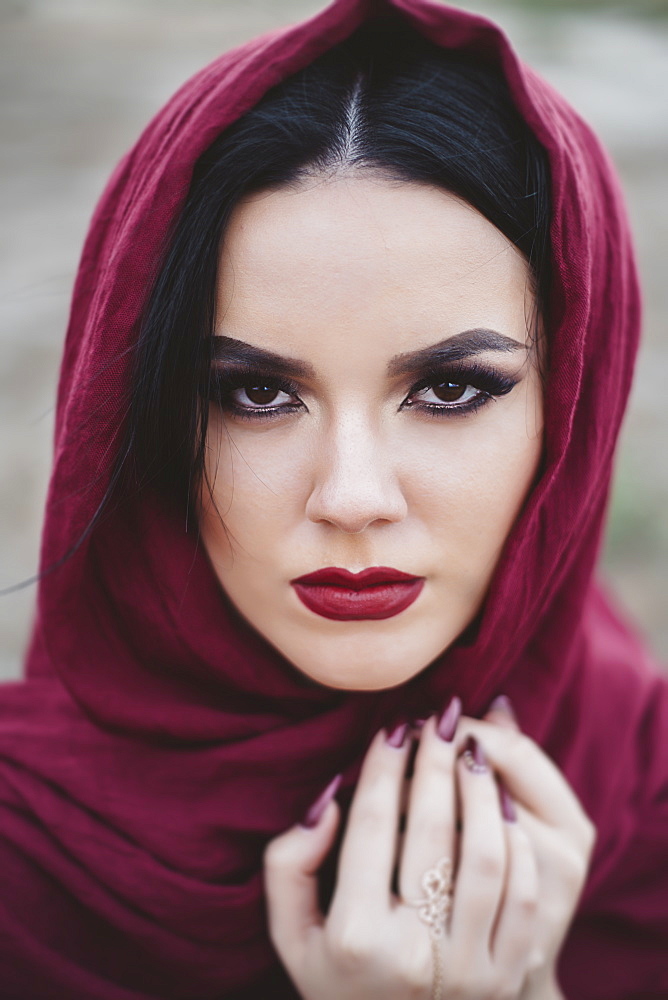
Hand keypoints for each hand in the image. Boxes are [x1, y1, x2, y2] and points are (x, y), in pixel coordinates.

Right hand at [263, 698, 594, 999]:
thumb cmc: (337, 982)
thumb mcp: (291, 935)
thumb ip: (289, 866)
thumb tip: (328, 801)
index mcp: (356, 937)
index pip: (371, 828)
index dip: (382, 768)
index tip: (392, 726)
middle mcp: (416, 953)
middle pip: (431, 831)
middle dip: (435, 762)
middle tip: (438, 717)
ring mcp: (469, 968)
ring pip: (485, 856)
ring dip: (478, 791)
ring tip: (472, 750)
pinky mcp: (507, 974)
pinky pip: (522, 893)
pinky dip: (514, 841)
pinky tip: (500, 804)